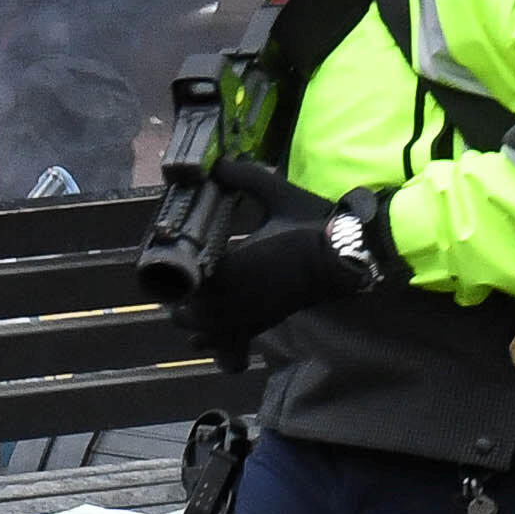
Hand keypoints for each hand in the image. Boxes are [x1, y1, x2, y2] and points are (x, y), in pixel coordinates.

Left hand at [171, 161, 398, 357]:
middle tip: (178, 282)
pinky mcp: (266, 324)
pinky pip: (233, 350)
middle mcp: (239, 297)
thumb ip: (245, 176)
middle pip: (190, 314)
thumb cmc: (313, 226)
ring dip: (194, 324)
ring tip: (190, 309)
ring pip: (208, 335)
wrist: (346, 256)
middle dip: (179, 301)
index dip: (174, 274)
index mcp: (236, 266)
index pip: (189, 280)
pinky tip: (208, 341)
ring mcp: (252, 315)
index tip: (168, 260)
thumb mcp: (278, 194)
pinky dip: (217, 348)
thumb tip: (217, 162)